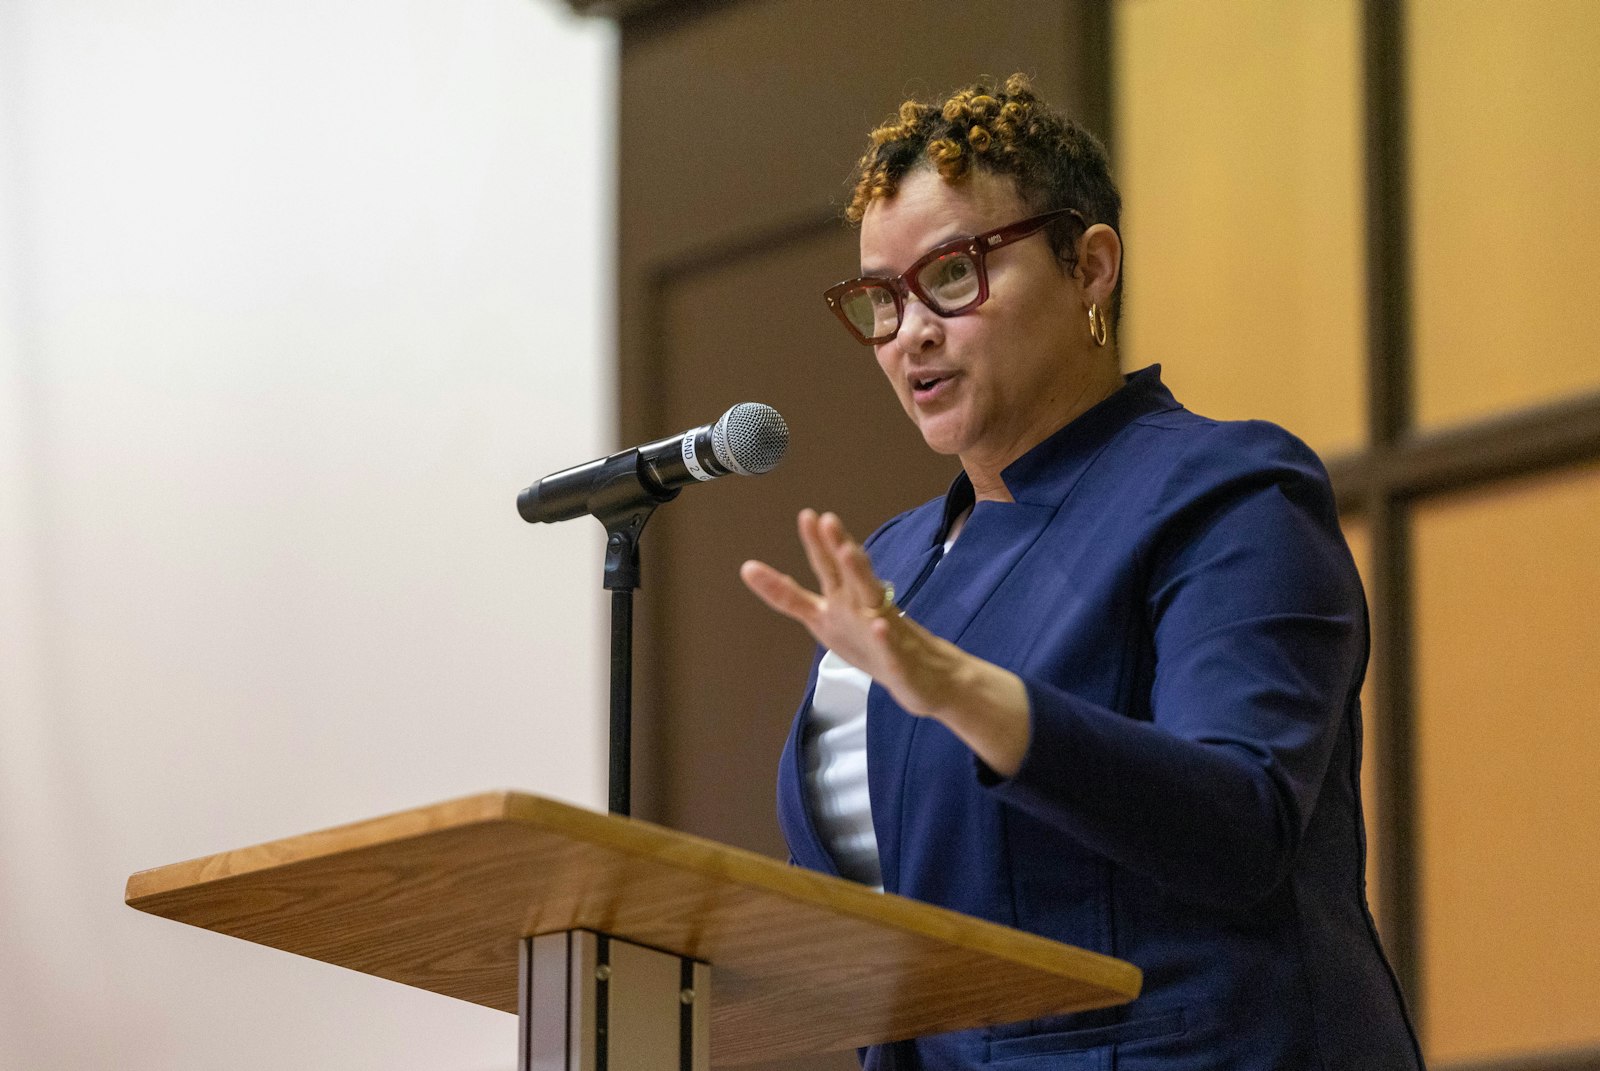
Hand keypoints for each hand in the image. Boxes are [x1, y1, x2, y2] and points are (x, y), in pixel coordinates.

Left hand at [740, 509, 1030, 775]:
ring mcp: (883, 629)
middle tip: (825, 518)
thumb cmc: (872, 647)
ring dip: (860, 575)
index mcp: (842, 603)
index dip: (813, 546)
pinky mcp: (898, 659)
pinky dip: (886, 637)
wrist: (925, 680)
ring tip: (848, 552)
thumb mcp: (823, 622)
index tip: (806, 516)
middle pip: (846, 574)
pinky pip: (891, 647)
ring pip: (870, 597)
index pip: (822, 571)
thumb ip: (792, 599)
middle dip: (835, 546)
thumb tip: (752, 572)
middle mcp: (861, 608)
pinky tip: (881, 627)